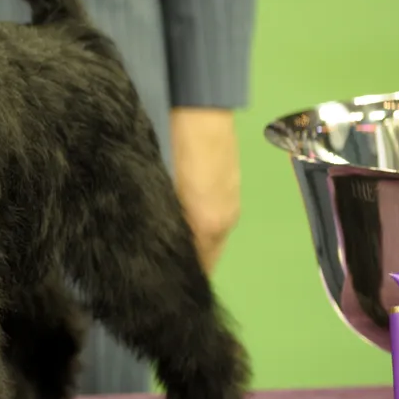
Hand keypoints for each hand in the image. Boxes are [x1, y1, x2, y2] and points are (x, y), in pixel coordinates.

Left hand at [169, 108, 240, 273]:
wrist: (203, 118)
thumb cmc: (180, 155)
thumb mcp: (171, 193)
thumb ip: (172, 222)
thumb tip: (167, 243)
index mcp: (210, 224)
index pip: (202, 263)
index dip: (188, 272)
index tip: (169, 280)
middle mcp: (226, 219)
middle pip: (211, 252)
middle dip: (194, 261)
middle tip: (167, 266)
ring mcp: (231, 203)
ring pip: (215, 235)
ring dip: (199, 243)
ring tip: (174, 247)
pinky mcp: (232, 188)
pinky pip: (218, 217)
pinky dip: (205, 226)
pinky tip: (188, 222)